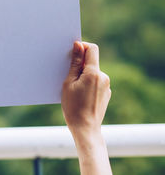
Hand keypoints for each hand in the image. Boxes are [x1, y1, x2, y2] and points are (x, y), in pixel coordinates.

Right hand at [62, 41, 111, 174]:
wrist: (85, 129)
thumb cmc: (73, 107)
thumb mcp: (69, 83)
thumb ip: (74, 63)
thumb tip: (78, 45)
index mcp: (94, 73)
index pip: (92, 49)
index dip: (82, 47)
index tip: (71, 53)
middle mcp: (103, 77)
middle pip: (91, 61)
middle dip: (79, 64)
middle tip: (67, 75)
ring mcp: (106, 86)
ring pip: (92, 73)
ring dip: (83, 75)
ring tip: (72, 88)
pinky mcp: (106, 93)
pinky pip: (96, 82)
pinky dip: (87, 84)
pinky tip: (79, 95)